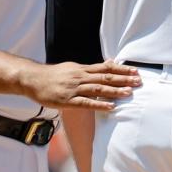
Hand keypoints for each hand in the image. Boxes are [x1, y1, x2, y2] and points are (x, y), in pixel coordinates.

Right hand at [20, 60, 140, 109]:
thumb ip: (89, 68)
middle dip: (123, 79)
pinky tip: (110, 107)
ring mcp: (74, 89)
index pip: (106, 68)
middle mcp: (80, 77)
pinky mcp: (67, 101)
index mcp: (82, 69)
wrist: (32, 79)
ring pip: (98, 89)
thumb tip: (107, 64)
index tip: (135, 71)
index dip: (121, 69)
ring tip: (129, 93)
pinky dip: (99, 104)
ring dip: (115, 91)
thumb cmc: (53, 75)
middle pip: (105, 77)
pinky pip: (86, 103)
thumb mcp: (72, 67)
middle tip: (139, 81)